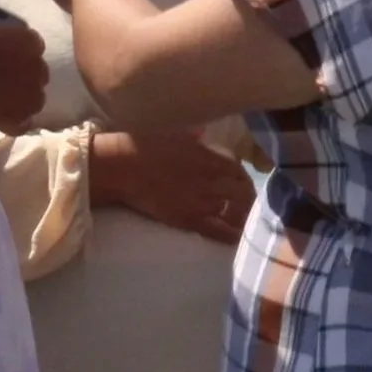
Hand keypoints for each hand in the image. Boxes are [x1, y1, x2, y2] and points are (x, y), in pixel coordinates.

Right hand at [0, 10, 47, 132]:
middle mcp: (38, 63)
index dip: (18, 57)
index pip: (32, 48)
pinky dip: (12, 124)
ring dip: (19, 102)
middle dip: (23, 79)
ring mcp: (35, 90)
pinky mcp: (26, 114)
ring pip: (33, 99)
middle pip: (36, 73)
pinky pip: (24, 122)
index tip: (3, 64)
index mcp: (29, 39)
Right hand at [91, 129, 255, 243]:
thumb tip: (201, 134)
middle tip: (247, 208)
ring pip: (235, 213)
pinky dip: (231, 235)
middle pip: (243, 194)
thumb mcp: (175, 132)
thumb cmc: (145, 144)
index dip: (244, 180)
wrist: (123, 167)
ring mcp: (203, 201)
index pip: (240, 171)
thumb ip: (193, 137)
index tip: (243, 185)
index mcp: (212, 156)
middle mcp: (213, 179)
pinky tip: (236, 239)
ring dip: (242, 218)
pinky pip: (218, 231)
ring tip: (243, 223)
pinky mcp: (190, 219)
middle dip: (248, 201)